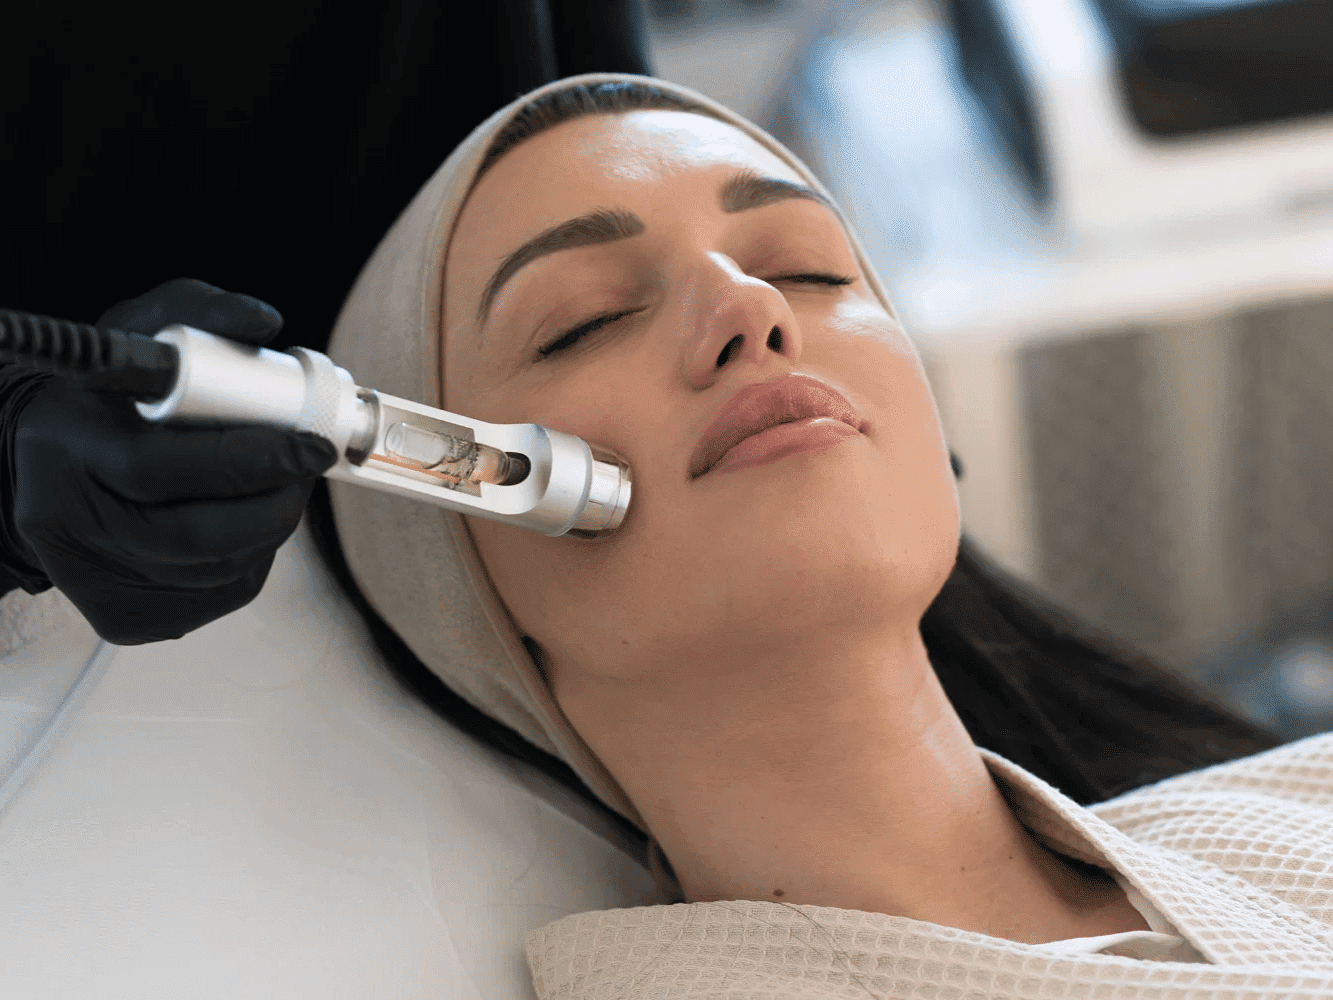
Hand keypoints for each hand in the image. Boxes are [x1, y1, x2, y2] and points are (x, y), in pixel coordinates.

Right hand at [11, 278, 336, 643]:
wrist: (42, 470)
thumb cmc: (105, 401)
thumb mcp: (142, 336)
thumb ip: (202, 315)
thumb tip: (263, 321)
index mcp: (62, 446)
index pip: (164, 466)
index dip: (254, 459)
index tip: (312, 444)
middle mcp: (64, 521)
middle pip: (199, 534)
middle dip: (278, 501)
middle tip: (309, 466)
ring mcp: (90, 579)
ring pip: (220, 569)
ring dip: (271, 528)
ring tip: (277, 485)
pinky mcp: (122, 618)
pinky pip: (220, 594)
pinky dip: (253, 558)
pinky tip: (244, 521)